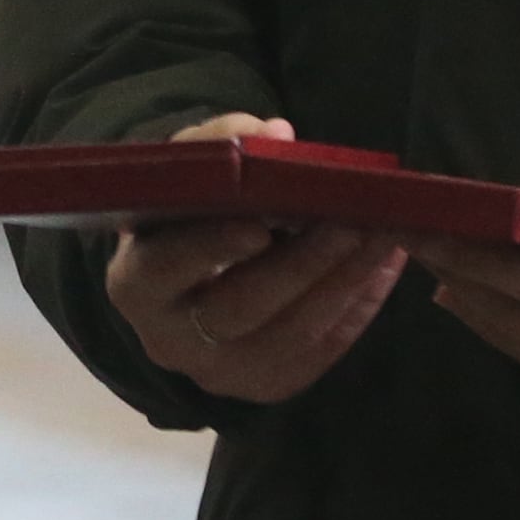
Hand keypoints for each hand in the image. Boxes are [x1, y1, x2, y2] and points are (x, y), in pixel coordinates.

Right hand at [103, 114, 408, 405]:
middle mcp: (169, 341)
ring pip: (290, 336)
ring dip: (344, 284)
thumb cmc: (185, 216)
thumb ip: (220, 144)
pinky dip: (358, 308)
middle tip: (352, 222)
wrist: (186, 281)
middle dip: (302, 265)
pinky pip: (320, 352)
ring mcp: (221, 373)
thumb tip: (277, 134)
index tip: (258, 224)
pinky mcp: (267, 385)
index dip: (210, 248)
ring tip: (384, 238)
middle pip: (239, 308)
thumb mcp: (186, 174)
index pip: (165, 269)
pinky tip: (383, 267)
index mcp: (136, 284)